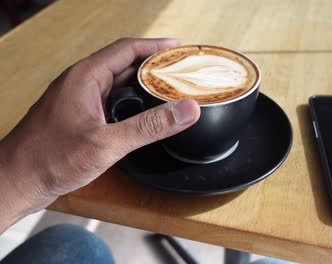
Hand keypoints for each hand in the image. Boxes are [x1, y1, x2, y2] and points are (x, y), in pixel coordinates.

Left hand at [0, 38, 199, 230]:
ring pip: (118, 83)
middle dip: (154, 66)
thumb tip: (186, 110)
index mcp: (85, 77)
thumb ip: (149, 126)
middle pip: (124, 64)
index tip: (179, 49)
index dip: (155, 47)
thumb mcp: (106, 143)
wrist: (16, 181)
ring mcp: (80, 100)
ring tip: (169, 89)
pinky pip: (111, 100)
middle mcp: (82, 83)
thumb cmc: (49, 159)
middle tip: (180, 71)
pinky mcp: (80, 117)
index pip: (126, 49)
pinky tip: (145, 113)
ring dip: (143, 84)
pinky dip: (132, 101)